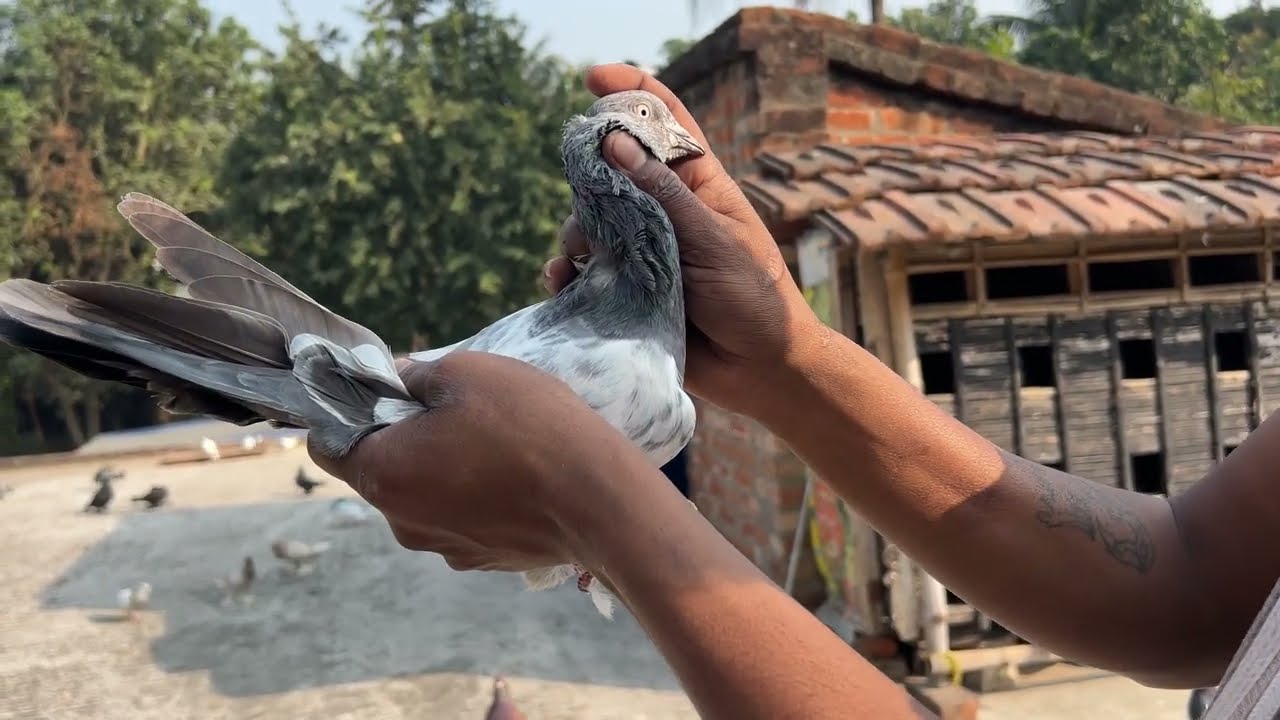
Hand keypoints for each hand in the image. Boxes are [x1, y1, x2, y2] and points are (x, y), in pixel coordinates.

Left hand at [308, 352, 644, 571]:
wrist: (598, 500)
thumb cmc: (527, 427)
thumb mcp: (467, 372)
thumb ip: (417, 375)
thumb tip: (400, 380)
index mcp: (382, 473)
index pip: (328, 444)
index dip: (348, 411)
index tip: (385, 392)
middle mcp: (401, 522)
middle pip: (384, 470)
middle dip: (409, 438)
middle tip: (458, 409)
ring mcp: (445, 548)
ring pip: (428, 496)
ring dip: (447, 468)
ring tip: (500, 443)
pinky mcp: (485, 560)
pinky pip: (466, 519)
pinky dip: (480, 497)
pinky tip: (519, 475)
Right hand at [545, 64, 823, 417]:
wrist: (760, 372)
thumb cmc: (755, 299)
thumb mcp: (714, 240)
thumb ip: (663, 196)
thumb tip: (615, 143)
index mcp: (698, 185)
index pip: (664, 123)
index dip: (631, 93)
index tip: (593, 77)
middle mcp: (665, 211)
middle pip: (612, 171)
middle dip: (589, 180)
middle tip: (586, 198)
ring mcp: (643, 251)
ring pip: (590, 223)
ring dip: (577, 232)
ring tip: (581, 255)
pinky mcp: (627, 291)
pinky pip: (583, 273)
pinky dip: (566, 275)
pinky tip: (563, 281)